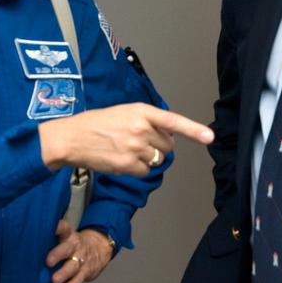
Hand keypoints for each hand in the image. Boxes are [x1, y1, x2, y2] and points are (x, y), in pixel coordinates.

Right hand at [39, 103, 212, 175]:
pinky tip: (122, 160)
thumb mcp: (123, 113)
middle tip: (137, 141)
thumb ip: (146, 121)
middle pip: (167, 145)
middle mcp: (140, 128)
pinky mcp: (127, 165)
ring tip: (126, 149)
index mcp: (140, 111)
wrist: (71, 138)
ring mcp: (134, 147)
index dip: (193, 129)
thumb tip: (168, 135)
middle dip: (158, 146)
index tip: (209, 137)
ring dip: (147, 158)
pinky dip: (138, 169)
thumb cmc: (95, 124)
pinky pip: (145, 171)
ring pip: (157, 159)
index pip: (172, 121)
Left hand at [46, 221, 112, 282]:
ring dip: (64, 273)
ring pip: (73, 266)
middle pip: (67, 248)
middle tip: (48, 262)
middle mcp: (75, 245)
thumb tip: (26, 249)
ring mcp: (81, 258)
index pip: (63, 228)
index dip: (57, 228)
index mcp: (68, 235)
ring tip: (55, 280)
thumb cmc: (73, 245)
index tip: (49, 229)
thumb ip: (50, 241)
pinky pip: (79, 278)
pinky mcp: (87, 271)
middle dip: (57, 255)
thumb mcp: (65, 237)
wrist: (99, 248)